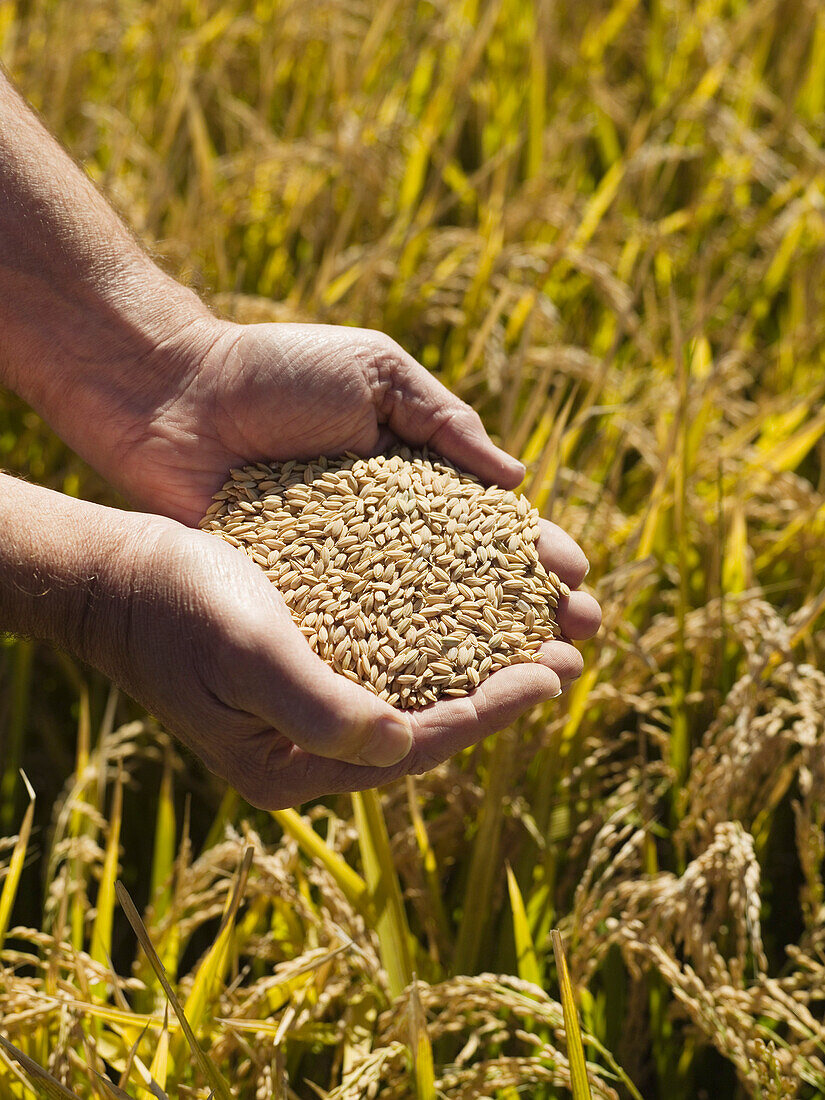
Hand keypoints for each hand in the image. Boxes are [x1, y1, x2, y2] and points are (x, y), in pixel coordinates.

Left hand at [78, 320, 598, 802]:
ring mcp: (340, 571)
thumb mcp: (375, 373)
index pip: (488, 525)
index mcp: (412, 478)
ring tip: (534, 678)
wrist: (173, 393)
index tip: (580, 582)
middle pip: (468, 583)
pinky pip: (350, 637)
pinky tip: (440, 695)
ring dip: (478, 651)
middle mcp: (384, 533)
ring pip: (419, 621)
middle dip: (526, 611)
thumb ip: (445, 421)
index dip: (535, 554)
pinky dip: (395, 665)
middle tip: (578, 644)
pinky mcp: (294, 596)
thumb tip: (518, 480)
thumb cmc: (277, 370)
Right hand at [93, 510, 595, 808]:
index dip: (488, 713)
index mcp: (293, 765)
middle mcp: (308, 747)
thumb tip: (404, 745)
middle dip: (499, 692)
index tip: (552, 675)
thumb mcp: (248, 655)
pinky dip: (437, 639)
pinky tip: (473, 612)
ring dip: (478, 663)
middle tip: (569, 656)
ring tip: (538, 634)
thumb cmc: (180, 609)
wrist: (122, 575)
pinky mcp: (309, 664)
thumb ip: (321, 709)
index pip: (416, 747)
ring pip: (415, 692)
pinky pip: (389, 660)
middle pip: (426, 725)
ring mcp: (309, 707)